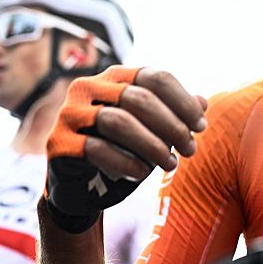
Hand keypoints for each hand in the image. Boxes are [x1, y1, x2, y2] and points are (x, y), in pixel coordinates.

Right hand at [45, 66, 207, 232]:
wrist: (82, 186)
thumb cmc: (123, 150)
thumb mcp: (152, 131)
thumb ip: (174, 114)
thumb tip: (204, 103)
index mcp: (115, 77)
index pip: (155, 77)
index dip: (183, 102)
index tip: (202, 127)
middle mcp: (89, 87)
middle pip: (138, 98)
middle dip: (171, 125)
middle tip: (191, 150)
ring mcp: (70, 113)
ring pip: (117, 121)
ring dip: (151, 144)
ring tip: (171, 165)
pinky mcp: (58, 142)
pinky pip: (95, 148)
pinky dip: (125, 161)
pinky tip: (143, 173)